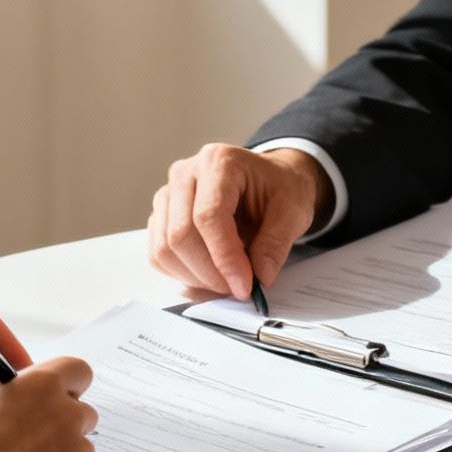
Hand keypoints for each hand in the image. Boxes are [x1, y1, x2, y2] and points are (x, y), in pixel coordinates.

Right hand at [0, 357, 97, 451]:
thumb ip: (12, 385)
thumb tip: (28, 387)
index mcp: (43, 386)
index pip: (78, 371)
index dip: (68, 383)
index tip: (59, 392)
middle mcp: (68, 415)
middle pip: (83, 411)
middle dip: (64, 420)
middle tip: (34, 435)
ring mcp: (77, 451)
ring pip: (81, 446)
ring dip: (62, 451)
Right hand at [148, 145, 330, 299]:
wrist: (270, 180)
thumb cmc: (279, 189)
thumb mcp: (293, 211)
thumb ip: (276, 244)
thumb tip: (259, 277)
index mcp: (219, 162)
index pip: (208, 216)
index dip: (225, 258)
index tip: (245, 286)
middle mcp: (185, 173)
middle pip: (180, 235)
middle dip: (210, 273)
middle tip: (238, 289)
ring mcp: (168, 194)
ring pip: (164, 248)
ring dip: (195, 277)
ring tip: (226, 282)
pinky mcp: (162, 215)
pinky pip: (158, 255)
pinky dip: (182, 273)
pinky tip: (209, 274)